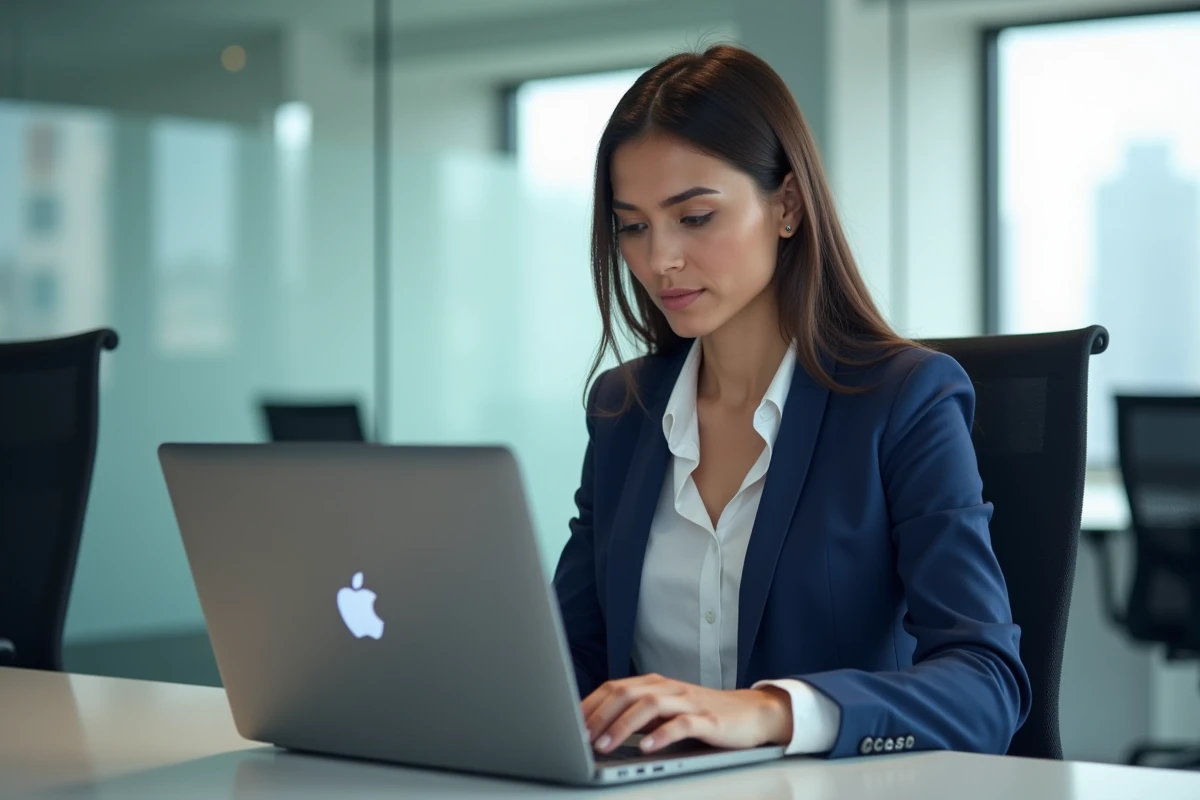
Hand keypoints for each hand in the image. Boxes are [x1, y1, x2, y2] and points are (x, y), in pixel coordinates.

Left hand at [582, 673, 791, 754]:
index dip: (590, 704)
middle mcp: (669, 688)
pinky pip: (681, 725)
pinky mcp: (708, 720)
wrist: (751, 713)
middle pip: (627, 693)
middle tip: (580, 737)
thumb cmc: (703, 714)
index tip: (570, 722)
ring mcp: (688, 702)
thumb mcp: (666, 710)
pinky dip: (661, 735)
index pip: (615, 687)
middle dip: (599, 715)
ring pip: (649, 706)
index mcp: (655, 684)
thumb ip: (638, 714)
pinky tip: (647, 748)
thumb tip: (598, 729)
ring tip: (605, 745)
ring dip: (623, 726)